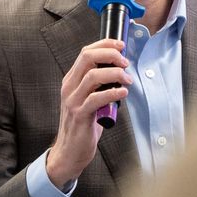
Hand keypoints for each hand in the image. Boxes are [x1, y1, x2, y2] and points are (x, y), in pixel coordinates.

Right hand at [45, 38, 130, 187]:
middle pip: (87, 57)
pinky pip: (96, 98)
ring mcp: (73, 100)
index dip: (105, 44)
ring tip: (127, 80)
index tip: (121, 45)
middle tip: (126, 63)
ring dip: (115, 74)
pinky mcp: (80, 115)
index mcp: (71, 80)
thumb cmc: (83, 126)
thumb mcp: (88, 100)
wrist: (69, 152)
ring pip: (92, 75)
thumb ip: (99, 86)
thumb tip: (121, 73)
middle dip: (110, 54)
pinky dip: (112, 92)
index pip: (86, 52)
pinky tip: (123, 93)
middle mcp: (69, 86)